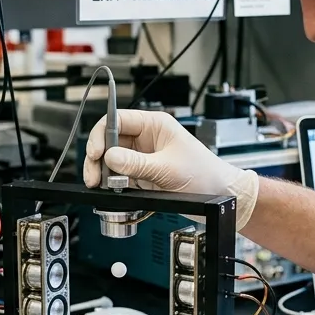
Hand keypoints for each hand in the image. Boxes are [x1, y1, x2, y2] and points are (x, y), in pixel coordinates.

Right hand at [83, 109, 260, 229]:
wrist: (219, 194)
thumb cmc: (205, 173)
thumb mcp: (168, 168)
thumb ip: (136, 163)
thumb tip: (110, 157)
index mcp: (154, 125)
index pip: (117, 120)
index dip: (101, 135)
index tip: (96, 153)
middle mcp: (145, 138)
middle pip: (108, 141)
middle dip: (97, 158)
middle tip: (94, 175)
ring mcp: (141, 156)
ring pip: (109, 159)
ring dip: (101, 172)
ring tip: (100, 184)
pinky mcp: (140, 174)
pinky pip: (117, 175)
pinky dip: (109, 183)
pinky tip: (110, 189)